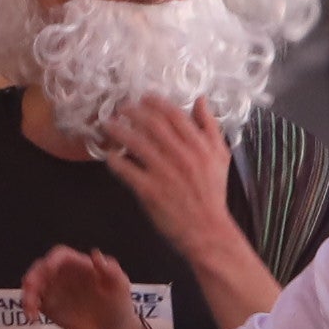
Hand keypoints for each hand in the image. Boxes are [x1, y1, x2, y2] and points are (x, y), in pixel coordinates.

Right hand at [23, 245, 150, 328]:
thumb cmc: (119, 304)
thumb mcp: (121, 286)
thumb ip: (110, 270)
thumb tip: (94, 253)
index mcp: (79, 265)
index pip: (60, 255)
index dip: (52, 259)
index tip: (48, 269)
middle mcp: (63, 275)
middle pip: (41, 268)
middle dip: (33, 275)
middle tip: (30, 288)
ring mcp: (55, 291)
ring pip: (34, 285)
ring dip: (27, 293)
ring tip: (30, 308)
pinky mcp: (50, 308)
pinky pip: (34, 303)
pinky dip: (29, 308)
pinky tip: (32, 318)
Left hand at [97, 99, 233, 244]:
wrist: (207, 229)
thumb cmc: (213, 193)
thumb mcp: (220, 156)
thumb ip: (210, 126)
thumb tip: (201, 100)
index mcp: (198, 145)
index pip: (173, 115)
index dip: (155, 103)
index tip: (143, 98)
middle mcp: (181, 155)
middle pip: (151, 125)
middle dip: (132, 113)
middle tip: (121, 109)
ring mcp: (164, 172)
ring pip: (136, 143)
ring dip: (118, 131)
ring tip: (108, 126)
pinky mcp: (150, 190)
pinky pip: (127, 170)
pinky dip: (115, 161)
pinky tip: (110, 156)